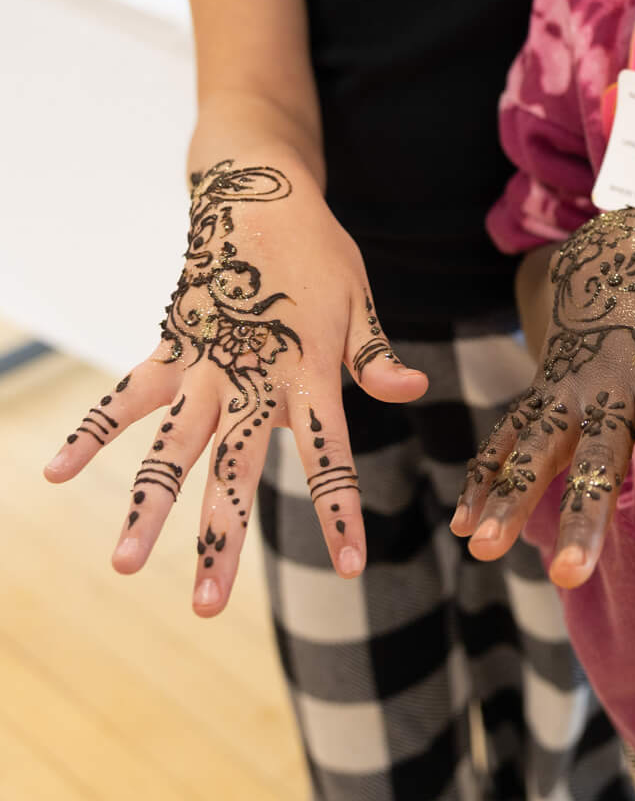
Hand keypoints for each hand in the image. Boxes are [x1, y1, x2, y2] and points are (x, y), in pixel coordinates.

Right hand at [43, 158, 426, 614]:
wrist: (257, 193)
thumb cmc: (317, 253)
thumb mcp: (360, 297)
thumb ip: (376, 354)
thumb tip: (414, 392)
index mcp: (309, 371)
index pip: (330, 455)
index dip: (341, 513)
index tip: (351, 569)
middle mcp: (249, 378)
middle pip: (234, 469)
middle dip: (221, 539)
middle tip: (206, 607)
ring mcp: (202, 366)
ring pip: (170, 448)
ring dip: (147, 507)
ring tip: (123, 565)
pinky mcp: (169, 349)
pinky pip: (124, 396)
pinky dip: (90, 430)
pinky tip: (54, 472)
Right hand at [450, 208, 634, 585]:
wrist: (611, 245)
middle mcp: (607, 389)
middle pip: (595, 461)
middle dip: (581, 516)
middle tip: (569, 574)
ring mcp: (565, 391)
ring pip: (535, 449)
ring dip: (512, 499)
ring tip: (486, 548)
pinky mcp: (538, 392)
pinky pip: (505, 438)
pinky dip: (483, 479)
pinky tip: (465, 527)